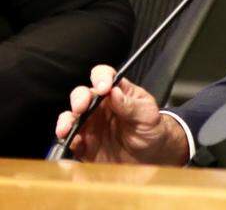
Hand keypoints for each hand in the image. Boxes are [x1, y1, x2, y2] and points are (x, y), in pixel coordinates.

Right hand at [55, 65, 188, 164]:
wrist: (151, 156)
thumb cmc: (151, 129)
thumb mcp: (147, 115)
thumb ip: (131, 104)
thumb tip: (114, 91)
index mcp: (117, 93)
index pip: (104, 76)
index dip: (101, 78)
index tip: (103, 88)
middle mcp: (99, 107)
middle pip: (82, 95)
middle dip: (79, 99)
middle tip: (81, 107)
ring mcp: (90, 125)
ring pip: (71, 117)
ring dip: (66, 121)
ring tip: (66, 128)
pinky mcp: (85, 145)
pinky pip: (71, 141)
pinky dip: (69, 141)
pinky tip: (74, 143)